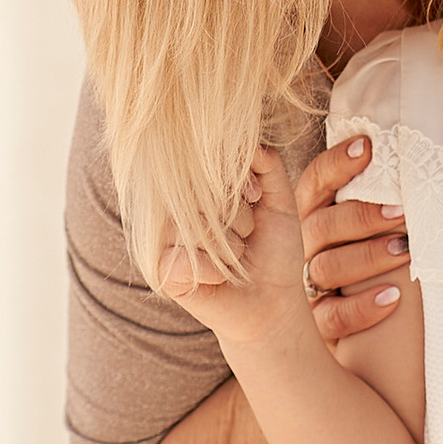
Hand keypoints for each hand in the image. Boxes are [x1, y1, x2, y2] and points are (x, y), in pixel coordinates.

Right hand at [155, 150, 317, 352]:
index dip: (240, 184)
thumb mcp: (279, 202)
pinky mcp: (162, 271)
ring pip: (197, 226)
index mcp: (201, 190)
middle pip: (202, 196)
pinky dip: (215, 270)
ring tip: (237, 258)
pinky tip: (221, 279)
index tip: (256, 199)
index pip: (208, 167)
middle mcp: (178, 211)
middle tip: (247, 237)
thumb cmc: (274, 251)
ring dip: (231, 246)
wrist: (273, 302)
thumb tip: (248, 141)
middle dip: (239, 218)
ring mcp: (166, 240)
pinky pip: (187, 259)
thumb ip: (268, 166)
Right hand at [296, 132, 410, 346]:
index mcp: (315, 215)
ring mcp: (307, 286)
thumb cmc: (382, 263)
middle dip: (362, 216)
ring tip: (405, 251)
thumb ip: (382, 198)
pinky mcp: (318, 324)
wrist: (378, 339)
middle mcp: (304, 248)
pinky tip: (393, 299)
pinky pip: (332, 316)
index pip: (316, 182)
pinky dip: (362, 307)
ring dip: (368, 257)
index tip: (367, 147)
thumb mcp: (379, 228)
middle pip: (321, 226)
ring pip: (326, 268)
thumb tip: (414, 159)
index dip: (337, 164)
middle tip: (401, 212)